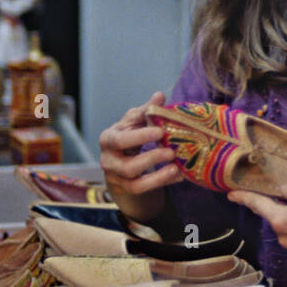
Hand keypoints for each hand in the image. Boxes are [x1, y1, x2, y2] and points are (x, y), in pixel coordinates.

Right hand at [98, 91, 181, 219]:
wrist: (122, 161)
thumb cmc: (130, 135)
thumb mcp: (135, 121)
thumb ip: (146, 110)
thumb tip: (160, 96)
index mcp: (108, 139)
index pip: (119, 140)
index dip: (139, 137)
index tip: (160, 131)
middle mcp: (108, 161)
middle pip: (127, 166)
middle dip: (151, 159)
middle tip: (171, 152)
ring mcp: (116, 178)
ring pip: (135, 183)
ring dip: (158, 176)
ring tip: (176, 167)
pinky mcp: (127, 189)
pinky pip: (144, 190)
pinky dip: (162, 183)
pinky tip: (178, 175)